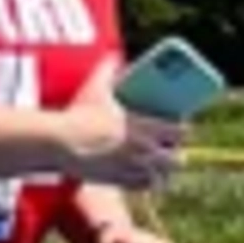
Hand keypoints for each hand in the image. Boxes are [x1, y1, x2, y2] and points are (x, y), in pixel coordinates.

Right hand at [55, 73, 182, 194]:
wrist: (60, 143)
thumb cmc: (79, 114)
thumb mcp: (95, 89)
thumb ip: (107, 71)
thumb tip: (113, 55)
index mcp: (141, 126)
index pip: (177, 132)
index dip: (183, 132)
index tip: (182, 129)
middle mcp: (142, 150)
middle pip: (175, 159)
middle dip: (176, 155)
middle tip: (172, 151)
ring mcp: (131, 167)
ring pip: (162, 176)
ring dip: (164, 172)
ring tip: (162, 168)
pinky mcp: (119, 180)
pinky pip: (144, 186)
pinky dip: (148, 183)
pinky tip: (147, 179)